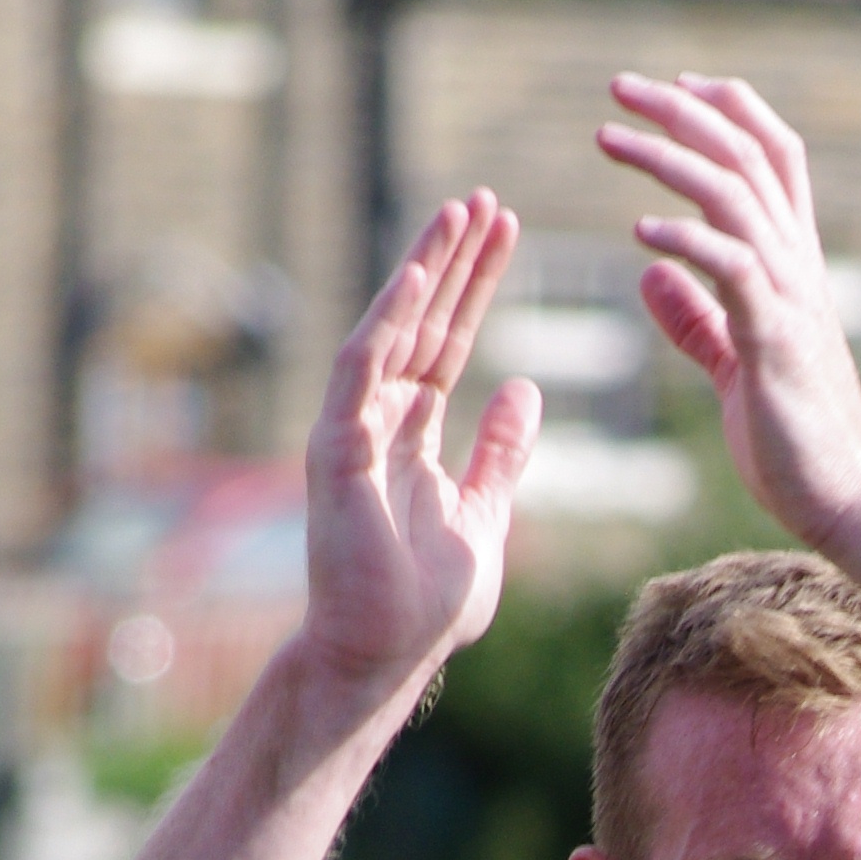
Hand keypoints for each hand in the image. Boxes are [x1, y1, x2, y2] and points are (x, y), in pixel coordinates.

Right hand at [300, 194, 540, 699]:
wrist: (383, 658)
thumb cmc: (426, 606)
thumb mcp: (483, 517)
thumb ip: (499, 455)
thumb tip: (523, 389)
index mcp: (411, 438)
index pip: (446, 345)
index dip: (474, 290)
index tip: (506, 237)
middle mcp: (377, 424)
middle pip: (422, 324)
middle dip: (454, 262)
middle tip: (487, 202)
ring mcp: (352, 433)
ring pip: (391, 331)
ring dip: (424, 270)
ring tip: (459, 213)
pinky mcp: (337, 450)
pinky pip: (360, 371)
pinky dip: (386, 322)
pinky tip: (418, 275)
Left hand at [599, 72, 860, 548]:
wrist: (846, 502)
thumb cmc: (795, 443)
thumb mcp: (734, 366)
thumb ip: (696, 318)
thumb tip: (649, 272)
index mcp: (793, 268)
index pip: (770, 158)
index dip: (725, 112)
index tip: (675, 86)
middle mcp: (799, 268)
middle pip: (745, 156)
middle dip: (681, 109)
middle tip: (618, 86)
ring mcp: (791, 299)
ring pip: (733, 195)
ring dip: (668, 158)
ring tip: (609, 138)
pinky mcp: (775, 340)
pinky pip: (732, 268)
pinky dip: (685, 241)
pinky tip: (640, 234)